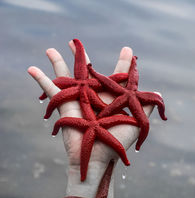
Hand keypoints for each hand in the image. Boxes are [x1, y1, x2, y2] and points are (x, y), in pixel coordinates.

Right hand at [28, 41, 153, 169]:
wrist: (98, 156)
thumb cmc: (118, 142)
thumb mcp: (136, 123)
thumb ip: (145, 107)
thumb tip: (158, 93)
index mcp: (111, 98)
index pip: (117, 76)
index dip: (124, 64)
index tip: (128, 50)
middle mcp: (94, 96)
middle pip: (86, 71)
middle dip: (81, 57)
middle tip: (76, 41)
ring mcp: (78, 99)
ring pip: (65, 76)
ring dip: (57, 62)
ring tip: (53, 48)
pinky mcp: (64, 105)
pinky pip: (50, 89)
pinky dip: (41, 79)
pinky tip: (32, 68)